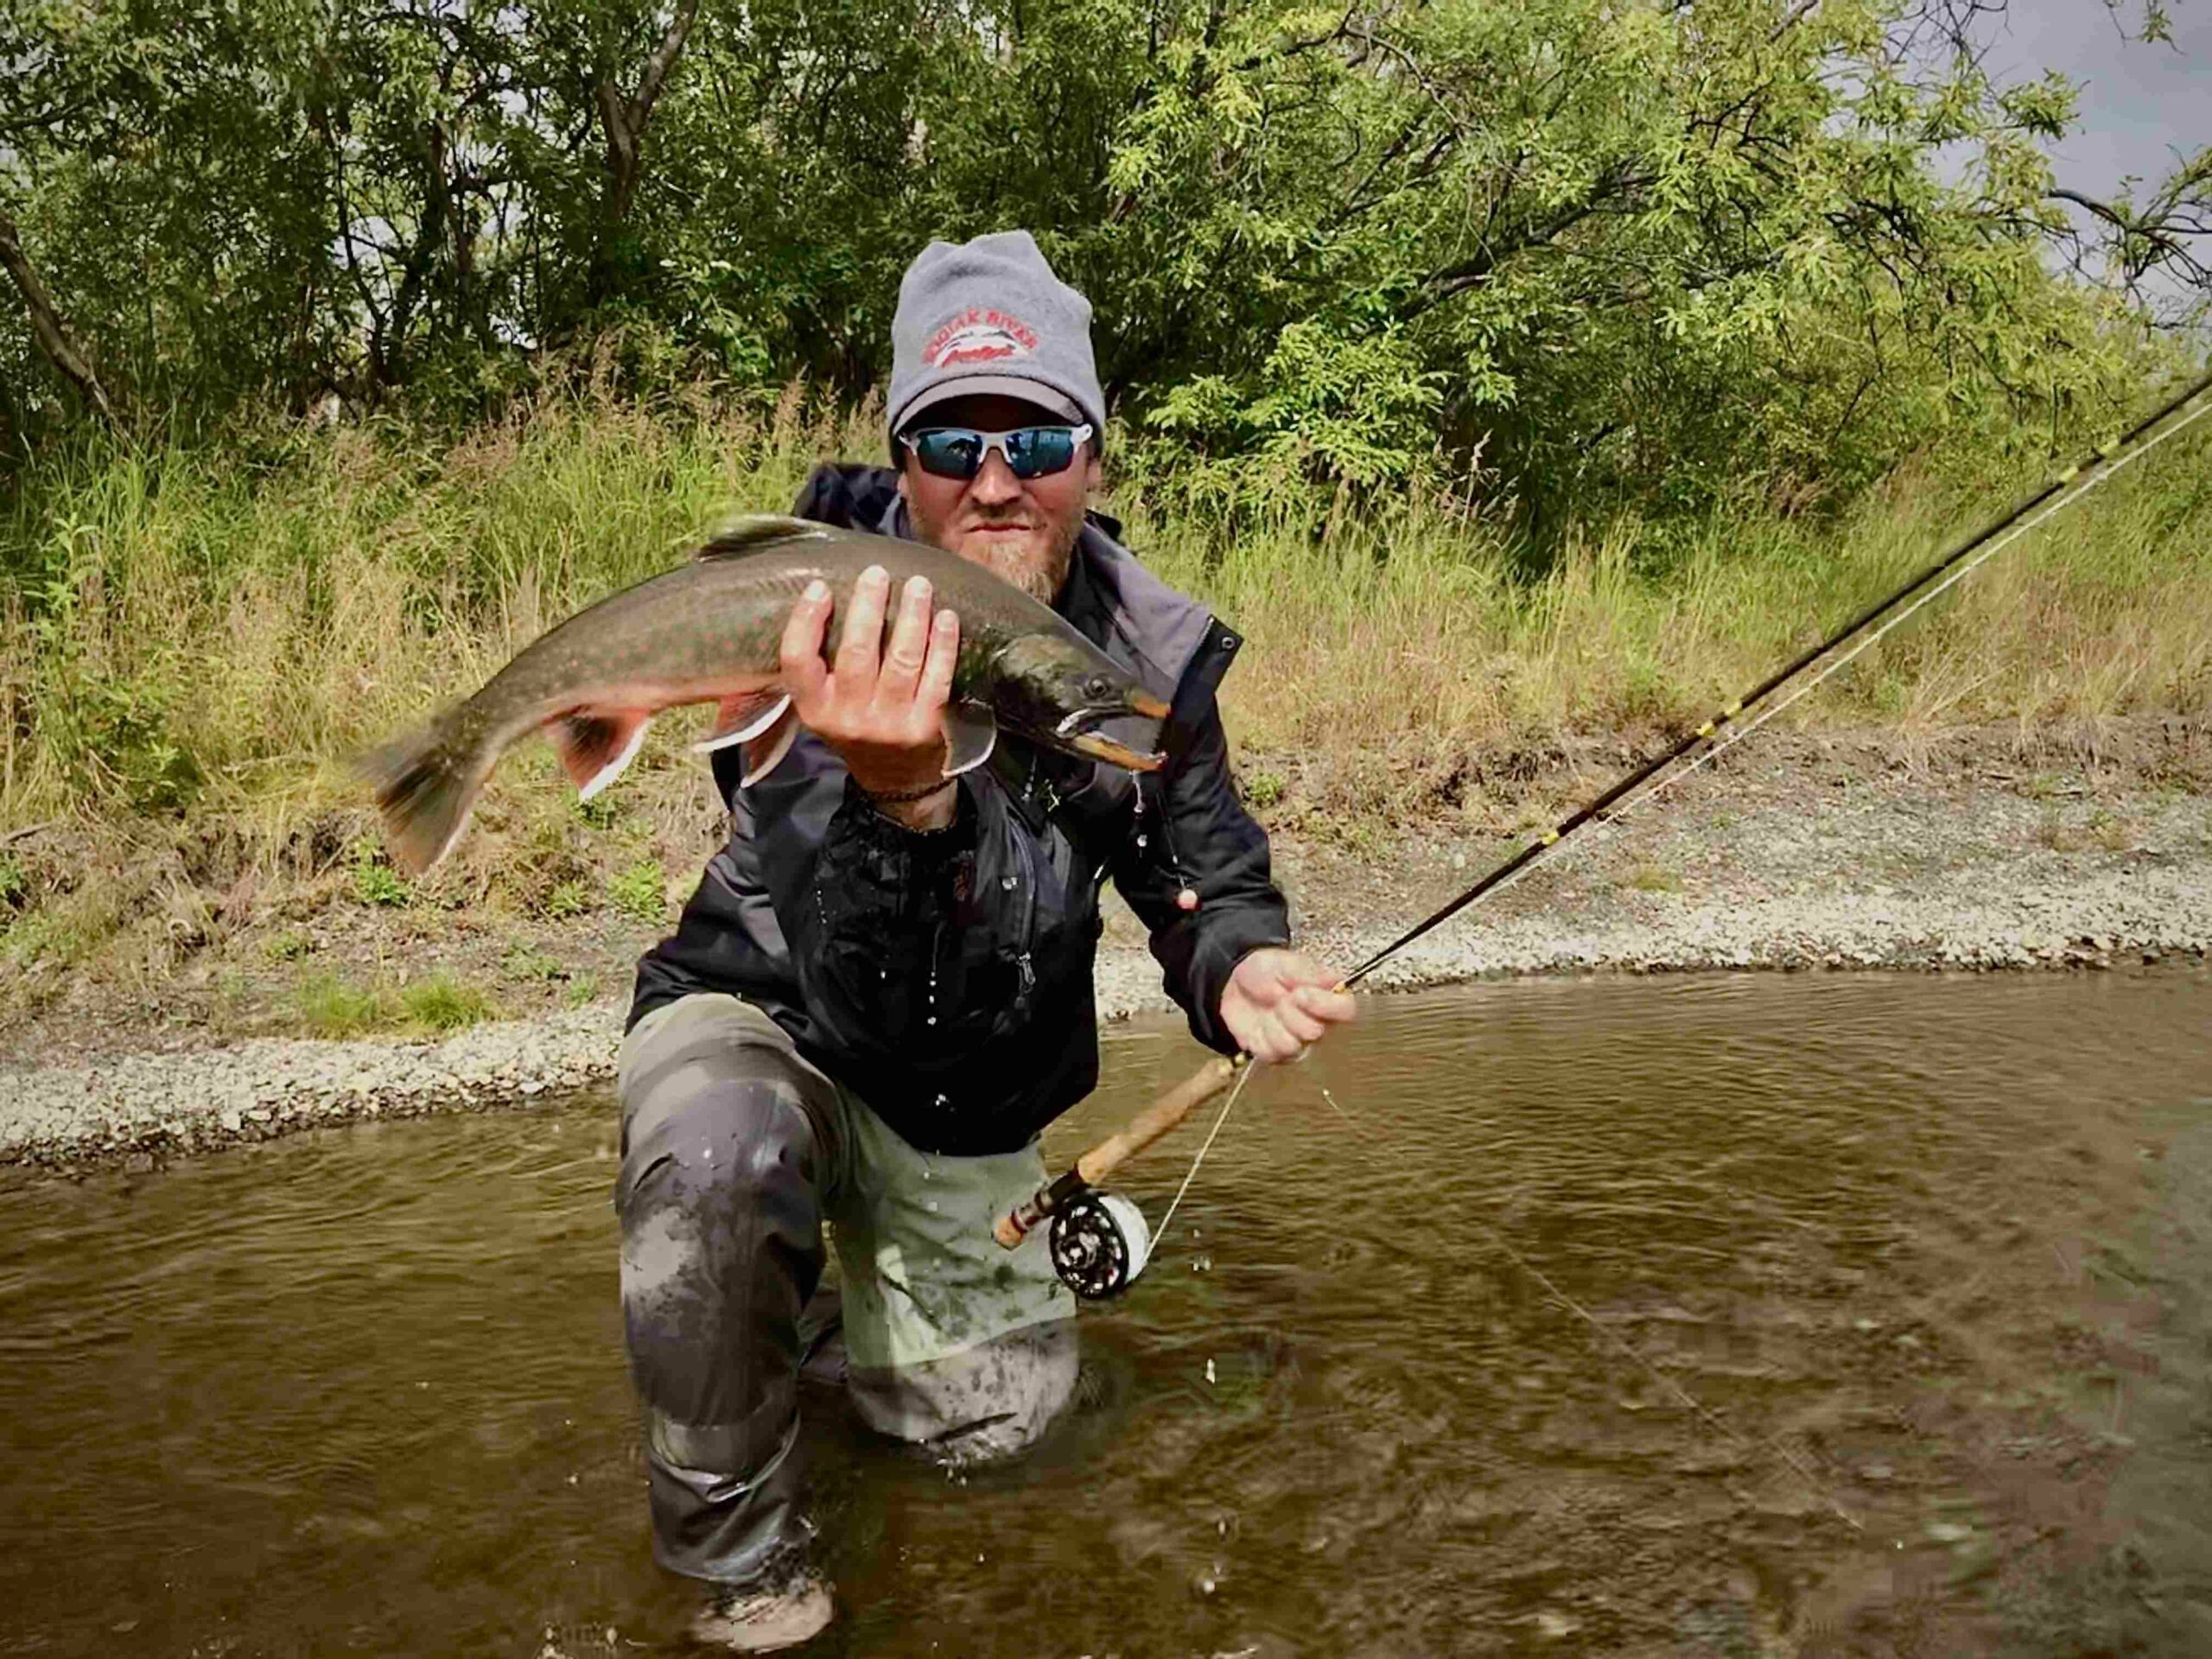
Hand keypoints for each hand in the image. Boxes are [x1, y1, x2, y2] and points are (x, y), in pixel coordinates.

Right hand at [781, 565, 961, 826]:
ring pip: (901, 660)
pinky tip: (946, 618)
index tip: (820, 588)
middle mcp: (848, 718)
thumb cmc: (857, 727)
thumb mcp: (825, 707)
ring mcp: (889, 724)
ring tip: (918, 586)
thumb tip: (826, 596)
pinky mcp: (926, 726)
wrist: (896, 781)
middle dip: (868, 606)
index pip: (797, 661)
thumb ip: (820, 667)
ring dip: (912, 617)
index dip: (805, 621)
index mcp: (815, 709)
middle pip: (856, 652)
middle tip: (877, 574)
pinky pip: (937, 677)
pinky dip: (943, 644)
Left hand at [1219, 948, 1356, 1063]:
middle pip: (1316, 1032)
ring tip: (1269, 1010)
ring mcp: (1298, 1042)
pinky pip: (1270, 1054)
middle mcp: (1318, 1024)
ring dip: (1274, 1024)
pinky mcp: (1275, 1054)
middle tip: (1281, 997)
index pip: (1346, 1011)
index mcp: (1327, 999)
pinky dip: (1259, 1037)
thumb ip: (1310, 973)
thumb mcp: (1287, 962)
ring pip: (1292, 1046)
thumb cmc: (1266, 970)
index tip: (1301, 992)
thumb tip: (1334, 980)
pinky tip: (1259, 1024)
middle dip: (1291, 1012)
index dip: (1324, 1005)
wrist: (1236, 981)